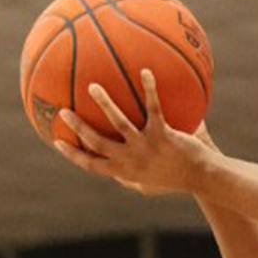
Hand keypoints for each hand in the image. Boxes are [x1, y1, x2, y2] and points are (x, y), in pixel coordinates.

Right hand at [53, 69, 214, 196]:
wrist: (201, 177)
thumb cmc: (175, 180)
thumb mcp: (148, 185)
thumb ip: (130, 179)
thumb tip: (116, 174)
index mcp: (124, 171)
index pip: (91, 165)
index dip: (72, 154)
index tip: (57, 141)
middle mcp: (131, 160)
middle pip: (96, 143)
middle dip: (78, 127)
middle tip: (63, 111)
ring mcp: (146, 147)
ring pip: (120, 124)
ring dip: (105, 104)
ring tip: (93, 87)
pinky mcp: (164, 135)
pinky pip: (154, 108)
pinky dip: (149, 89)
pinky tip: (144, 72)